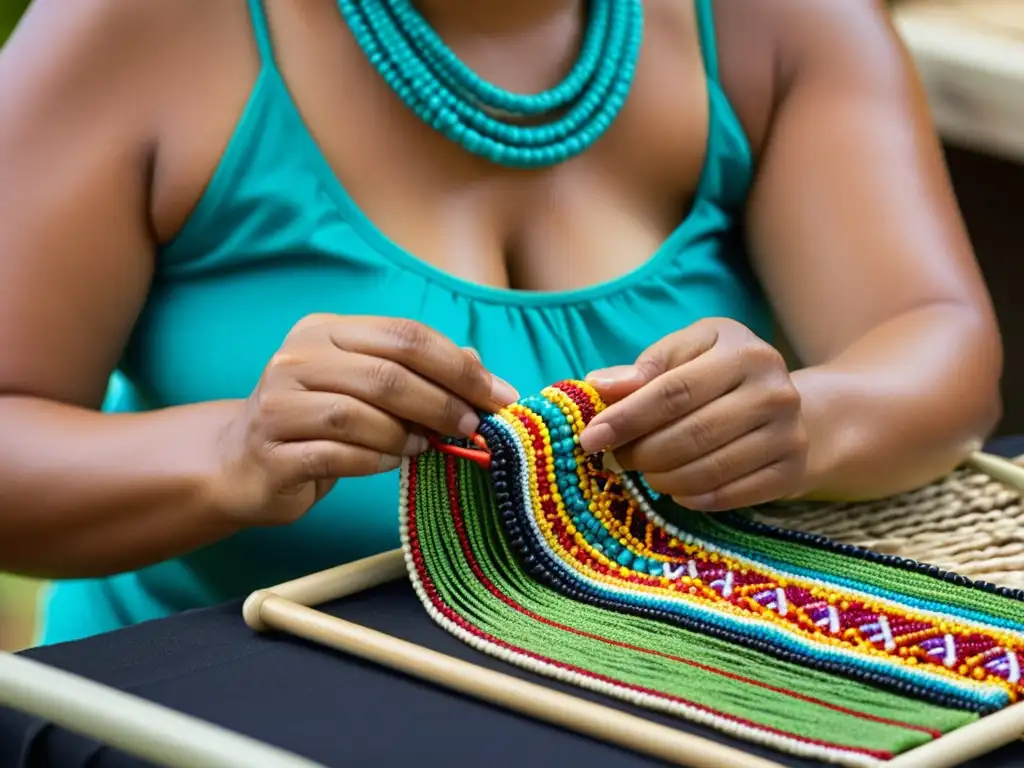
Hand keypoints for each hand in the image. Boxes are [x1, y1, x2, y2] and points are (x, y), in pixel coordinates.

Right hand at [212, 314, 517, 524]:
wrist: (244, 461)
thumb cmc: (320, 421)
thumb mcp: (367, 387)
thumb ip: (419, 372)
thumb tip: (481, 369)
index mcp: (325, 331)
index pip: (405, 335)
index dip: (458, 365)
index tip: (499, 394)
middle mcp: (297, 358)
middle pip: (387, 374)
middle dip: (442, 402)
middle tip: (474, 426)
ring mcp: (278, 404)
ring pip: (359, 415)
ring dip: (406, 434)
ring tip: (426, 446)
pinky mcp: (273, 451)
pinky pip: (338, 454)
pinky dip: (376, 459)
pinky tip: (392, 461)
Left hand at [580, 318, 808, 510]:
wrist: (782, 405)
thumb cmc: (718, 375)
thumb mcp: (686, 353)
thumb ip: (644, 368)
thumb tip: (599, 385)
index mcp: (741, 351)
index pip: (672, 390)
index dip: (627, 418)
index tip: (590, 438)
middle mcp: (773, 390)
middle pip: (690, 434)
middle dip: (641, 452)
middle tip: (617, 459)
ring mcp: (788, 432)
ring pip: (707, 469)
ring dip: (662, 478)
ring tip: (646, 472)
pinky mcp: (791, 469)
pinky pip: (728, 495)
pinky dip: (691, 497)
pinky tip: (677, 489)